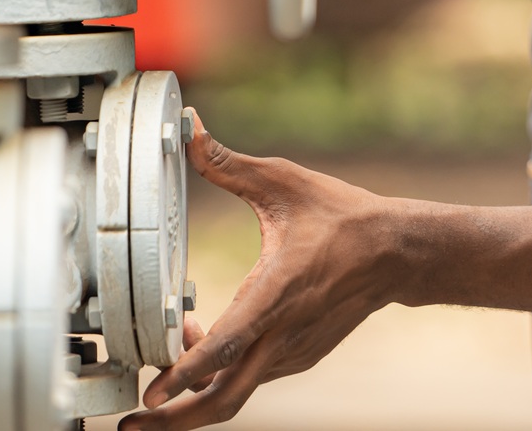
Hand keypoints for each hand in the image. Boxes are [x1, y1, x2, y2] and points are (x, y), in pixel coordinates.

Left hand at [120, 111, 531, 428]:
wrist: (398, 252)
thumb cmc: (342, 216)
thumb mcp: (283, 181)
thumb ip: (230, 163)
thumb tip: (189, 129)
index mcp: (276, 294)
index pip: (226, 346)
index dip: (186, 372)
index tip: (153, 390)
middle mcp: (283, 335)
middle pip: (223, 401)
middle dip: (174, 420)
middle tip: (132, 420)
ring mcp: (292, 354)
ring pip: (235, 394)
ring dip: (194, 393)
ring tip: (158, 381)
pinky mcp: (299, 357)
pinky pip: (251, 379)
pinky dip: (220, 377)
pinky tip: (201, 350)